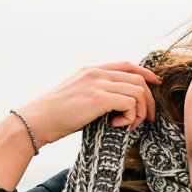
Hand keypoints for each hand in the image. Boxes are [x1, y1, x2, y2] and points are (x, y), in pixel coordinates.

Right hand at [15, 61, 162, 146]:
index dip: (145, 74)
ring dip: (139, 112)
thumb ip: (94, 93)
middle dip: (148, 100)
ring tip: (128, 126)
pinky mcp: (98, 99)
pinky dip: (130, 117)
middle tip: (148, 118)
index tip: (154, 85)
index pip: (127, 65)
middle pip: (137, 79)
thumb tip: (116, 107)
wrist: (36, 121)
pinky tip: (117, 126)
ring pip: (137, 91)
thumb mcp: (76, 96)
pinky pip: (130, 103)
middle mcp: (96, 73)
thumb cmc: (54, 115)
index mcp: (91, 70)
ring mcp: (97, 84)